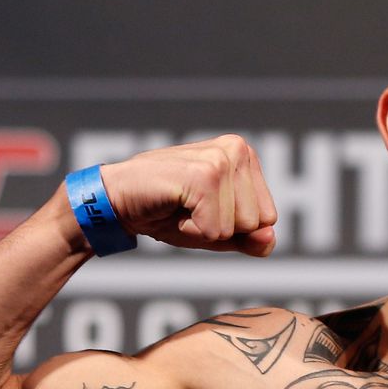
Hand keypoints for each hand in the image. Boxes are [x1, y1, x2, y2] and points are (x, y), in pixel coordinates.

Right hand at [98, 134, 277, 255]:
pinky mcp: (204, 176)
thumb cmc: (166, 212)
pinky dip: (190, 231)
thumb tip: (270, 239)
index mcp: (245, 156)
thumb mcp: (215, 230)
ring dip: (204, 229)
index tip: (202, 208)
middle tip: (188, 207)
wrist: (117, 200)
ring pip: (237, 227)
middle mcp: (238, 150)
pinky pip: (214, 230)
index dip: (232, 226)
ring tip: (180, 205)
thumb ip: (248, 238)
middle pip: (256, 222)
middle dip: (220, 228)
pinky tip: (173, 206)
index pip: (267, 218)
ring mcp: (221, 160)